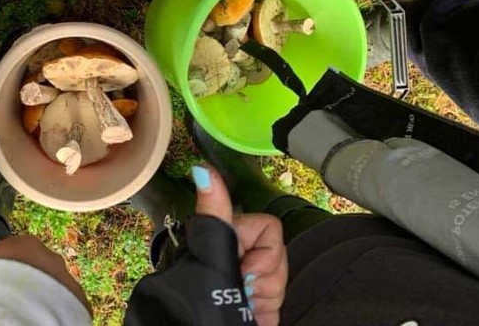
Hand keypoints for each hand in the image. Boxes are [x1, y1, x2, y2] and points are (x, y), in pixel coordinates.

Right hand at [0, 177, 90, 312]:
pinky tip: (40, 318)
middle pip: (36, 268)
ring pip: (52, 285)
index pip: (17, 253)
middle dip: (25, 280)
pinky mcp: (79, 303)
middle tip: (7, 299)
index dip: (4, 269)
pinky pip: (67, 303)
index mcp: (27, 243)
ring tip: (23, 312)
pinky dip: (57, 309)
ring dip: (41, 296)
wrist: (12, 322)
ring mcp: (68, 281)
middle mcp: (52, 257)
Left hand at [194, 164, 287, 325]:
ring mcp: (252, 280)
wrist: (197, 324)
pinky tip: (249, 314)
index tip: (243, 268)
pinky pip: (277, 305)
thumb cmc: (202, 291)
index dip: (264, 252)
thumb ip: (214, 212)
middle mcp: (244, 252)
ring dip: (264, 298)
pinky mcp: (258, 305)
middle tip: (243, 288)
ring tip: (243, 303)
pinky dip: (264, 314)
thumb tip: (202, 169)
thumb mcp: (210, 249)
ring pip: (280, 282)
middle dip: (265, 279)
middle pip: (279, 257)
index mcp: (233, 234)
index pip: (271, 228)